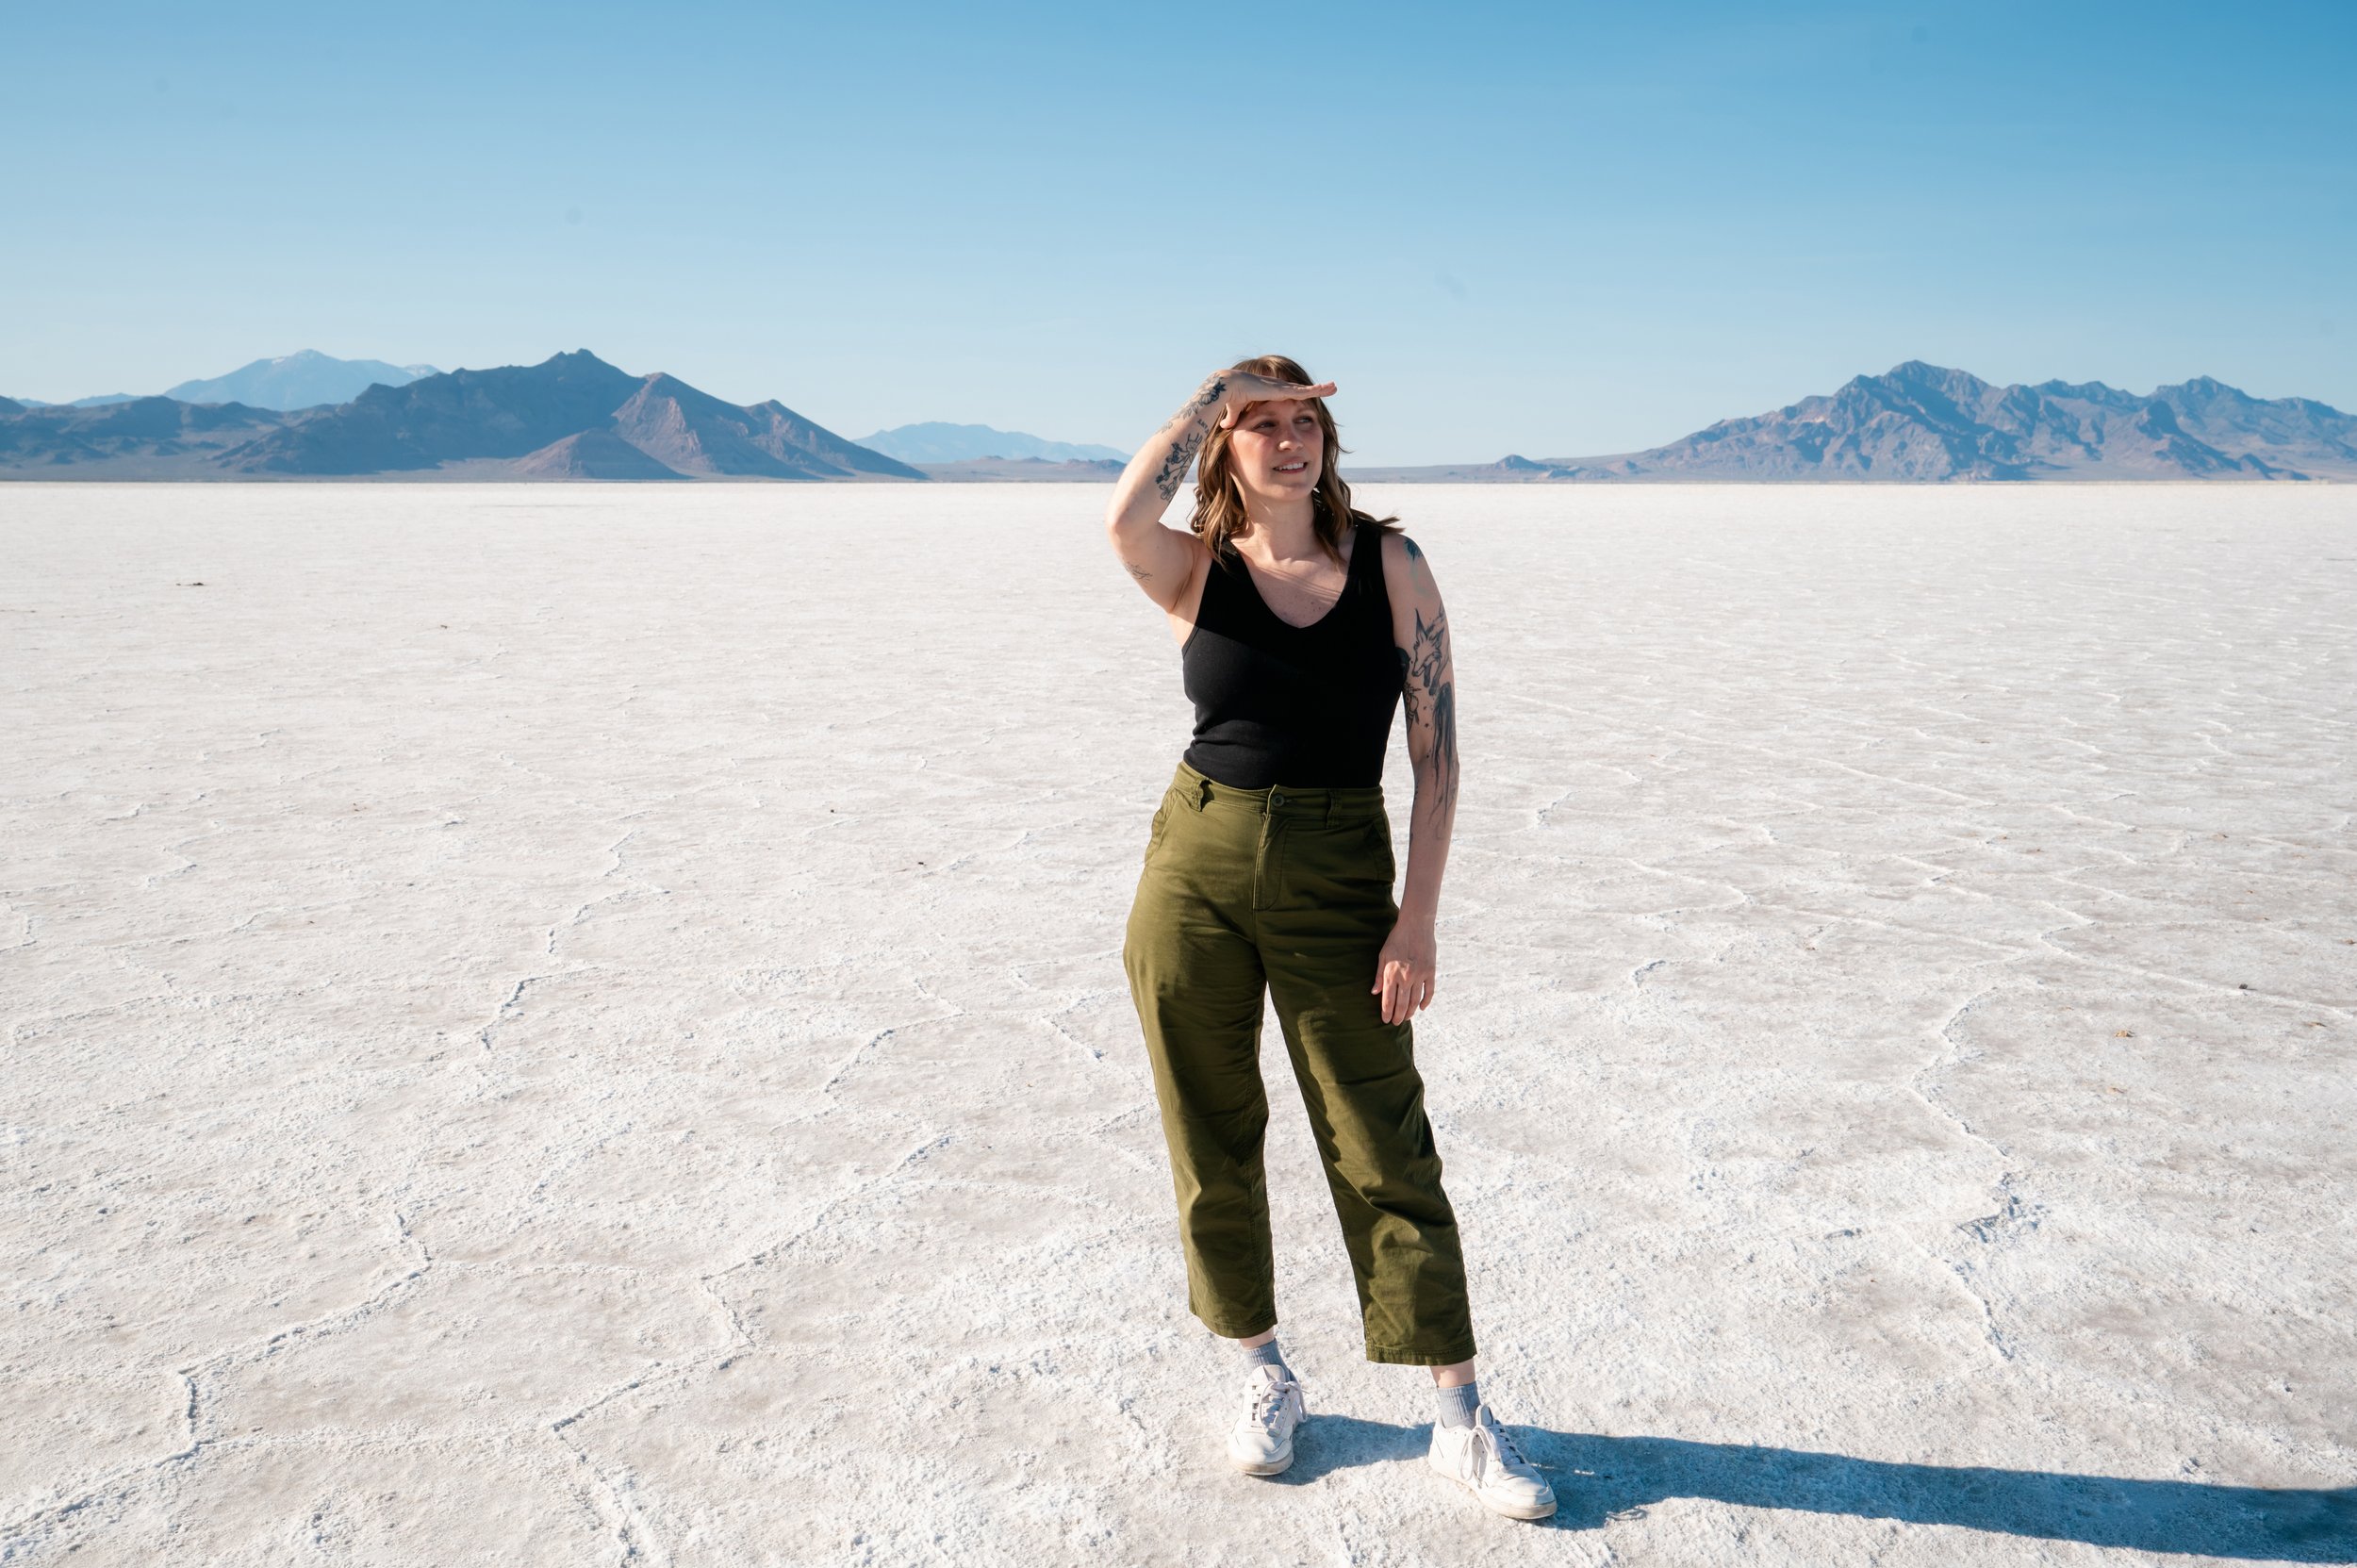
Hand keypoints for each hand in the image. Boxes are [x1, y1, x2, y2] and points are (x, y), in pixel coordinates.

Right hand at [1212, 370, 1336, 429]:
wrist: (1229, 388)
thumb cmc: (1230, 398)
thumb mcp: (1235, 412)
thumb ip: (1233, 418)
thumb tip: (1225, 427)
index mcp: (1269, 393)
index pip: (1287, 395)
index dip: (1297, 395)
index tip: (1305, 395)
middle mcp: (1278, 389)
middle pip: (1301, 390)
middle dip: (1314, 389)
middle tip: (1328, 388)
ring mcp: (1283, 388)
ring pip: (1306, 389)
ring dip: (1321, 388)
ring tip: (1334, 387)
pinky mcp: (1285, 391)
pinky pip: (1306, 392)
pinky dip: (1318, 390)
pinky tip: (1330, 388)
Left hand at [1372, 916, 1436, 1024]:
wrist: (1416, 925)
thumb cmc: (1396, 939)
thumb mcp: (1383, 955)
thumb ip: (1379, 976)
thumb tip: (1374, 992)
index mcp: (1391, 974)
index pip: (1388, 1000)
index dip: (1386, 1013)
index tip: (1385, 1020)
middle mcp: (1406, 977)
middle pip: (1402, 1004)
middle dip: (1398, 1016)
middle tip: (1396, 1023)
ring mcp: (1420, 975)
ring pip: (1415, 1000)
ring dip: (1411, 1011)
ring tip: (1406, 1018)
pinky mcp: (1431, 972)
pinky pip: (1429, 991)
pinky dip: (1426, 1001)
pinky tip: (1422, 1008)